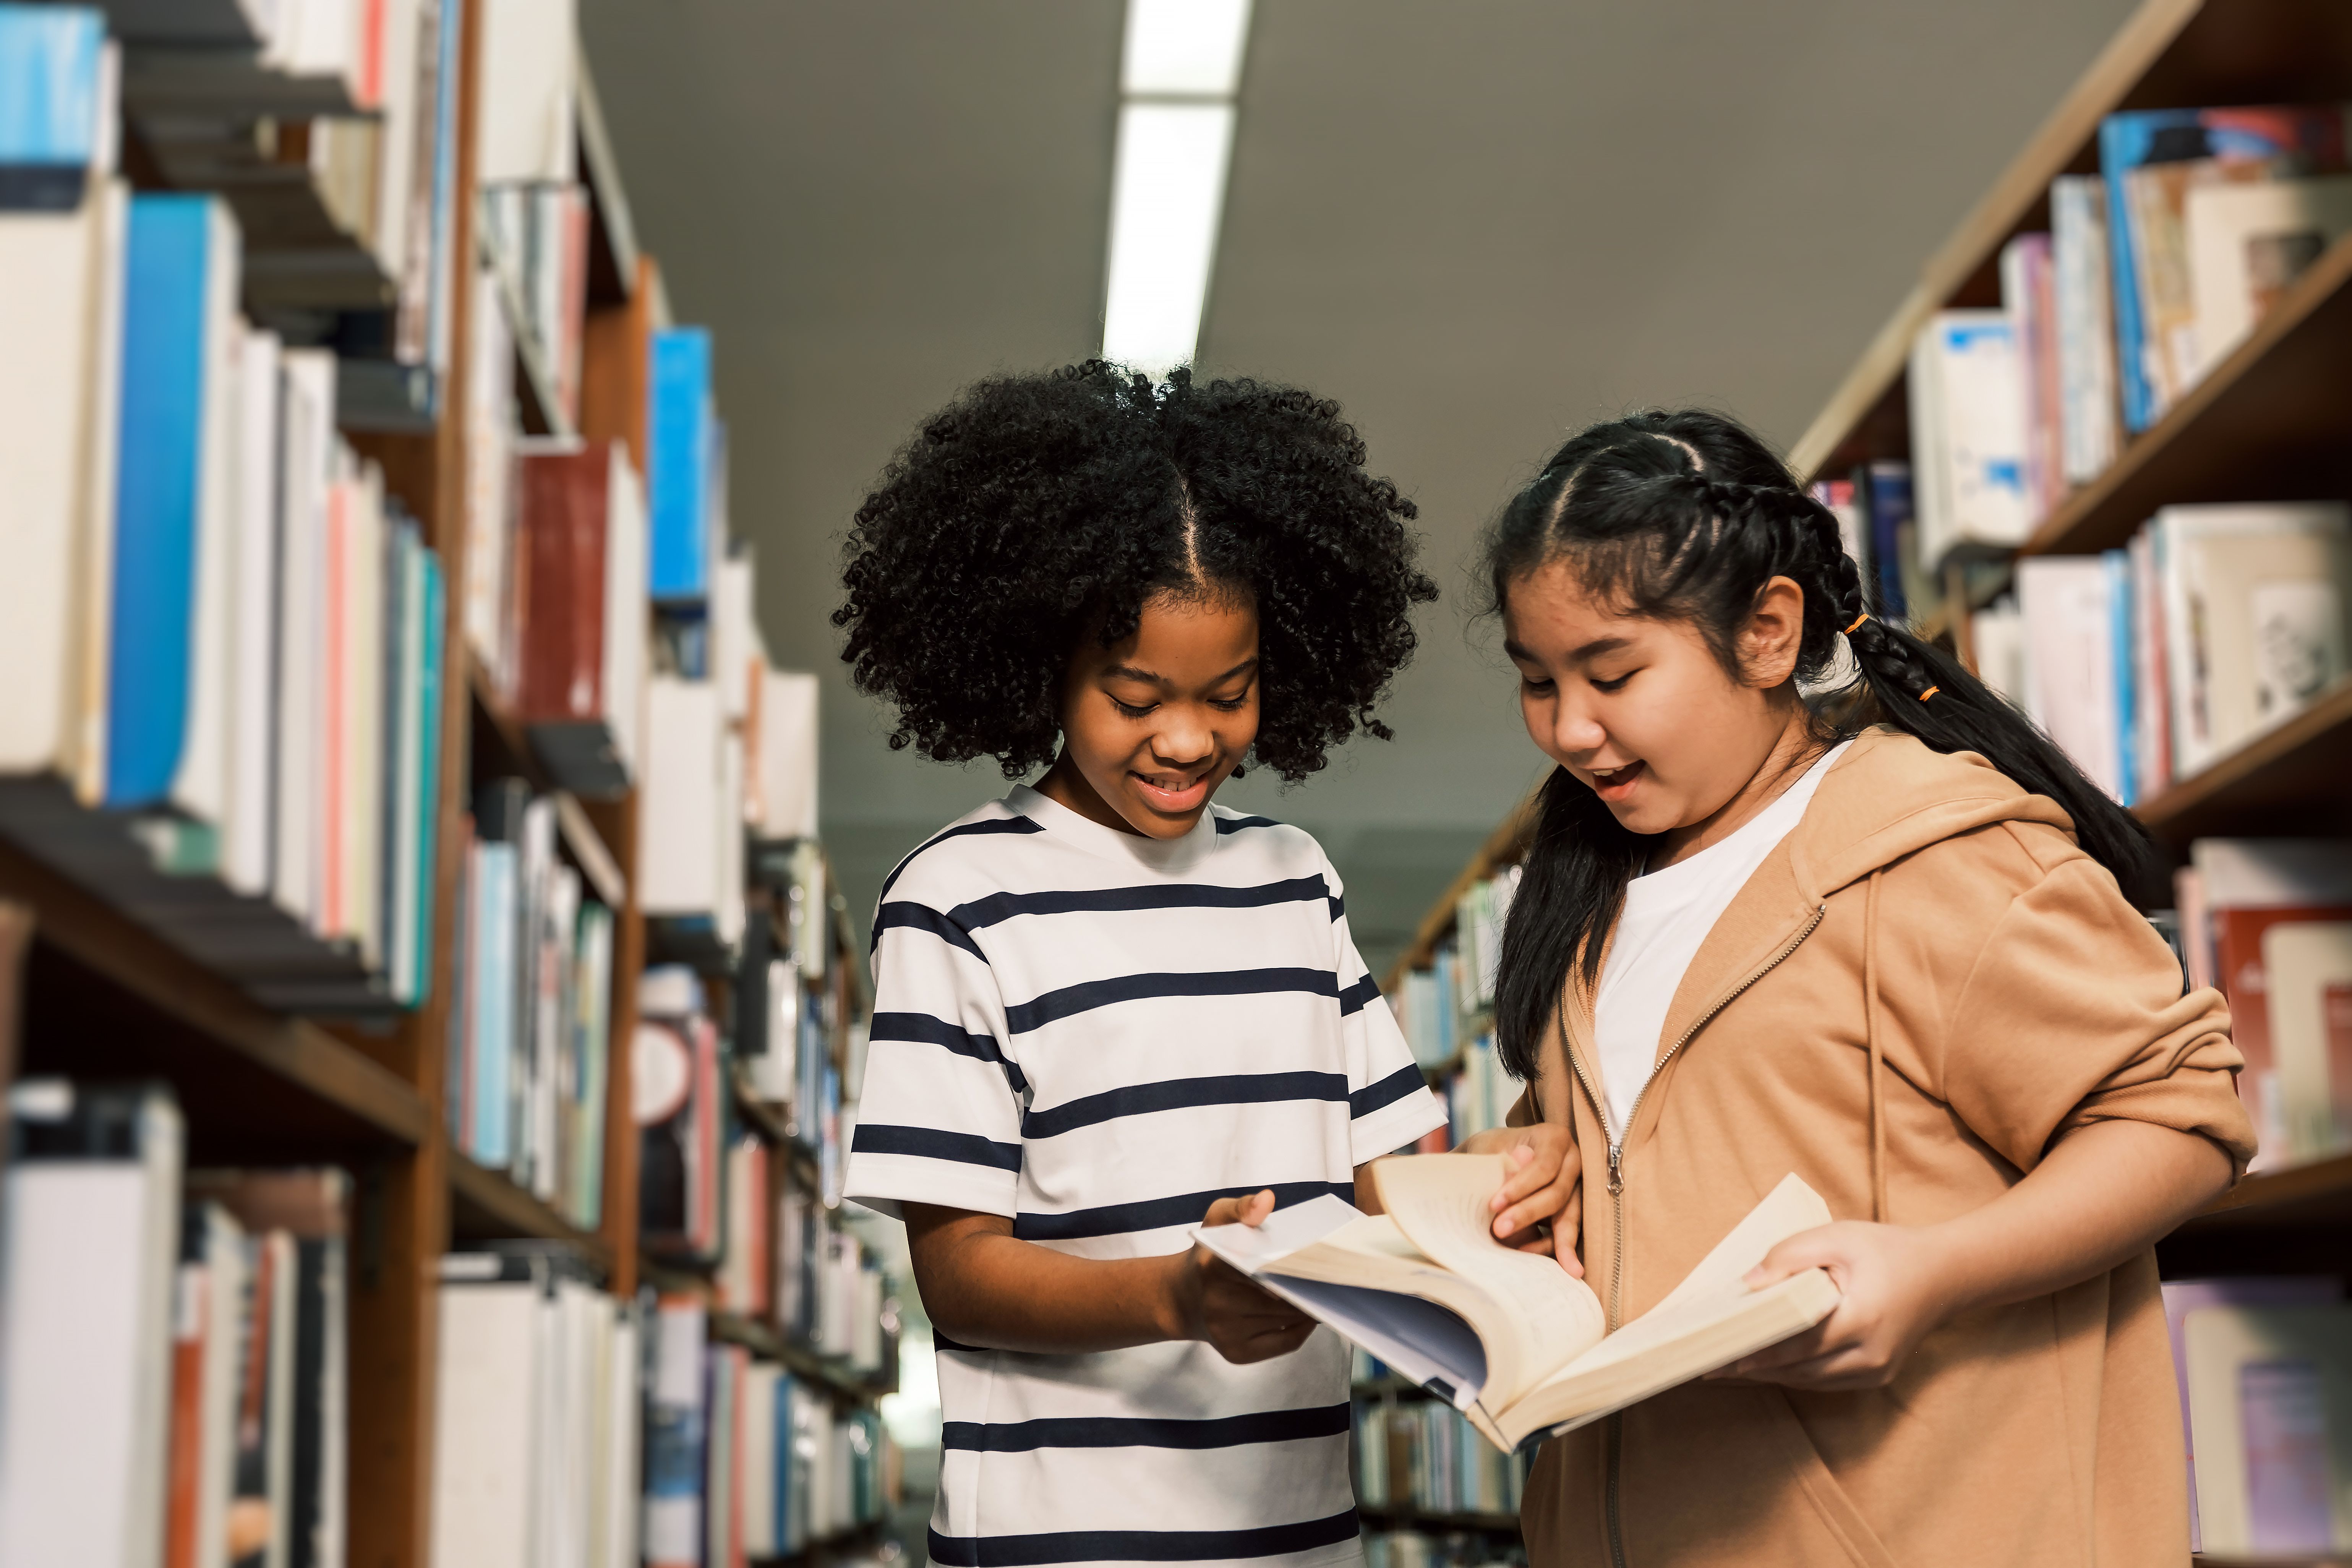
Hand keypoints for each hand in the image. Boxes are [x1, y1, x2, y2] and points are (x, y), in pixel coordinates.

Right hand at [1169, 1190, 1319, 1363]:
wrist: (1180, 1298)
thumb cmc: (1208, 1256)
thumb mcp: (1217, 1220)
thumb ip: (1242, 1207)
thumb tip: (1267, 1199)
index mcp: (1212, 1266)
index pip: (1259, 1267)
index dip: (1289, 1268)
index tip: (1311, 1263)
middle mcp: (1217, 1304)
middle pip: (1282, 1297)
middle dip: (1306, 1286)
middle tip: (1326, 1274)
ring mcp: (1226, 1333)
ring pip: (1287, 1319)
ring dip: (1307, 1306)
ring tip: (1318, 1290)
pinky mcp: (1236, 1354)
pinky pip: (1286, 1342)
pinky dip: (1303, 1327)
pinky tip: (1307, 1313)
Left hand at [1457, 1124, 1582, 1274]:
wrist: (1494, 1159)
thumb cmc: (1491, 1152)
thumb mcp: (1490, 1151)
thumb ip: (1504, 1159)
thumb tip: (1523, 1158)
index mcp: (1554, 1139)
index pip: (1543, 1166)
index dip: (1521, 1187)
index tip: (1494, 1204)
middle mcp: (1572, 1162)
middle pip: (1557, 1193)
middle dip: (1527, 1214)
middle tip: (1499, 1230)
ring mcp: (1576, 1187)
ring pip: (1568, 1217)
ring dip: (1551, 1241)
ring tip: (1535, 1257)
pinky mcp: (1572, 1210)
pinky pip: (1566, 1231)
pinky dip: (1552, 1246)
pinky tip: (1541, 1259)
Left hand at [1708, 1221, 1952, 1389]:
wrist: (1944, 1274)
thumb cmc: (1887, 1250)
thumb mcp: (1838, 1237)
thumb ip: (1789, 1257)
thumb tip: (1747, 1285)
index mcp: (1863, 1319)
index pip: (1796, 1343)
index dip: (1755, 1351)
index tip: (1717, 1354)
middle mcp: (1872, 1355)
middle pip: (1800, 1368)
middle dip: (1754, 1367)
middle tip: (1709, 1364)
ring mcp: (1877, 1371)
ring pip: (1811, 1380)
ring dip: (1771, 1374)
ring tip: (1728, 1365)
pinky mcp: (1878, 1375)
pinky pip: (1827, 1380)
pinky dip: (1796, 1372)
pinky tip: (1767, 1364)